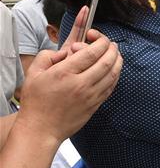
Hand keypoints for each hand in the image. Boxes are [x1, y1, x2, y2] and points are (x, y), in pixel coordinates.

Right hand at [18, 20, 121, 142]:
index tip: (97, 37)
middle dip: (112, 48)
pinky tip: (113, 69)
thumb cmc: (36, 102)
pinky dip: (115, 75)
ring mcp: (90, 96)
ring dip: (117, 60)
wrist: (41, 129)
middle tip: (110, 43)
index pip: (91, 52)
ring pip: (113, 74)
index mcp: (64, 73)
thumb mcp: (33, 74)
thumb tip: (67, 51)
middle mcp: (80, 84)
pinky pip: (111, 86)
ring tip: (115, 53)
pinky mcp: (95, 105)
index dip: (100, 41)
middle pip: (106, 61)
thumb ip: (47, 56)